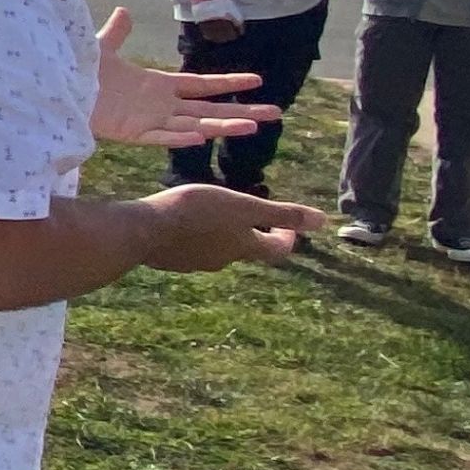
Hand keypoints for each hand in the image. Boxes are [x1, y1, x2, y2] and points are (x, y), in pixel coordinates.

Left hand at [92, 6, 277, 145]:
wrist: (55, 91)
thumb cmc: (77, 73)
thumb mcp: (101, 48)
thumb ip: (117, 33)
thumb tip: (125, 11)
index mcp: (157, 85)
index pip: (202, 85)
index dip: (229, 83)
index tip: (258, 81)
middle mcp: (160, 105)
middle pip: (209, 109)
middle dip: (241, 111)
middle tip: (276, 113)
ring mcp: (149, 121)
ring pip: (195, 126)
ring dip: (222, 126)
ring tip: (253, 127)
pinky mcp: (133, 134)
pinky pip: (162, 137)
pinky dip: (181, 138)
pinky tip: (204, 137)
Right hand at [139, 183, 325, 272]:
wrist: (144, 230)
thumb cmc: (195, 212)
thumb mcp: (242, 206)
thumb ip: (281, 214)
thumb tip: (324, 222)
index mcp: (243, 247)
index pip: (277, 249)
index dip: (287, 236)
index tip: (286, 224)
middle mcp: (223, 260)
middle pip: (247, 250)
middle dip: (253, 234)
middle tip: (249, 214)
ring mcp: (196, 263)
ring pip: (218, 250)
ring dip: (223, 235)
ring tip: (215, 213)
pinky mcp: (173, 259)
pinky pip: (193, 249)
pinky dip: (197, 237)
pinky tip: (185, 224)